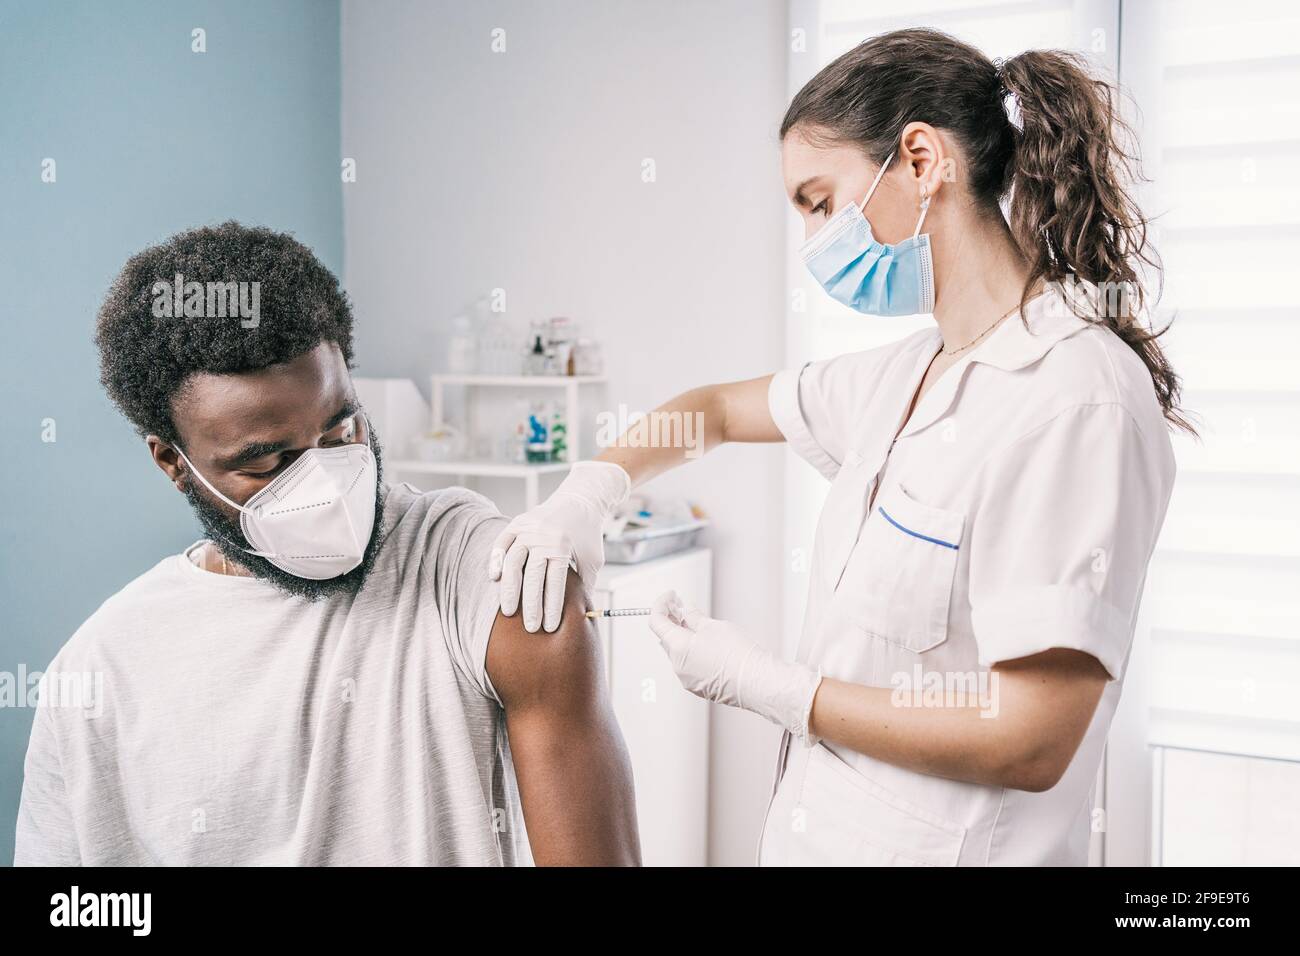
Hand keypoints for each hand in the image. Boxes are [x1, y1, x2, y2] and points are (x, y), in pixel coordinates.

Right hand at [488, 461, 630, 631]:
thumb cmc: (588, 534)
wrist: (580, 499)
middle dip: (531, 606)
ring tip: (509, 611)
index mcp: (562, 545)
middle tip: (530, 627)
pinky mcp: (517, 523)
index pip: (554, 582)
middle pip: (533, 577)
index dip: (551, 607)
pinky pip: (501, 543)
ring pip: (513, 563)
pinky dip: (496, 560)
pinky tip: (495, 579)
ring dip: (510, 590)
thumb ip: (586, 585)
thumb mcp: (593, 559)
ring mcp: (527, 528)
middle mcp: (542, 536)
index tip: (548, 627)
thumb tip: (580, 615)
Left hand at [649, 591, 822, 741]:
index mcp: (677, 647)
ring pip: (678, 653)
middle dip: (673, 621)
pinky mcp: (699, 687)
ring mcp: (687, 679)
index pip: (657, 622)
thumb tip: (686, 612)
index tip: (671, 596)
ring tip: (702, 627)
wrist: (757, 682)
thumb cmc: (738, 654)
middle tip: (684, 608)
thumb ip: (694, 618)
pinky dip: (693, 653)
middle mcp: (678, 666)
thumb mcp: (714, 626)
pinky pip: (689, 665)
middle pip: (667, 638)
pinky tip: (709, 646)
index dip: (662, 604)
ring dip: (684, 638)